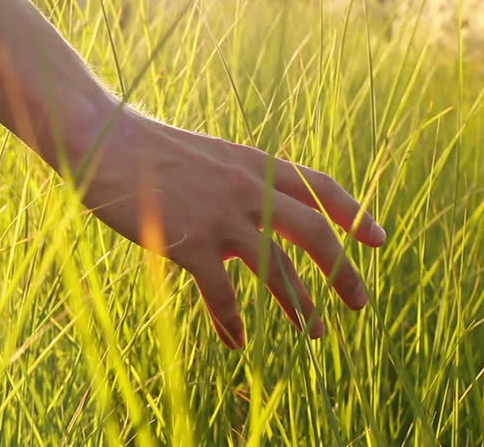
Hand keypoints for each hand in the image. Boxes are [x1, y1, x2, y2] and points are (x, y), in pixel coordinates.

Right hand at [75, 107, 386, 348]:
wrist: (105, 142)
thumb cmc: (145, 147)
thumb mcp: (203, 156)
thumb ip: (232, 183)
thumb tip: (248, 217)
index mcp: (252, 163)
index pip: (319, 186)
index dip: (353, 213)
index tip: (378, 239)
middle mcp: (247, 190)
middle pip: (314, 235)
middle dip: (341, 272)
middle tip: (359, 303)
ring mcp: (221, 218)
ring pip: (276, 270)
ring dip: (299, 306)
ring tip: (314, 333)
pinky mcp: (190, 244)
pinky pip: (222, 295)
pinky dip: (232, 321)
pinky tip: (237, 341)